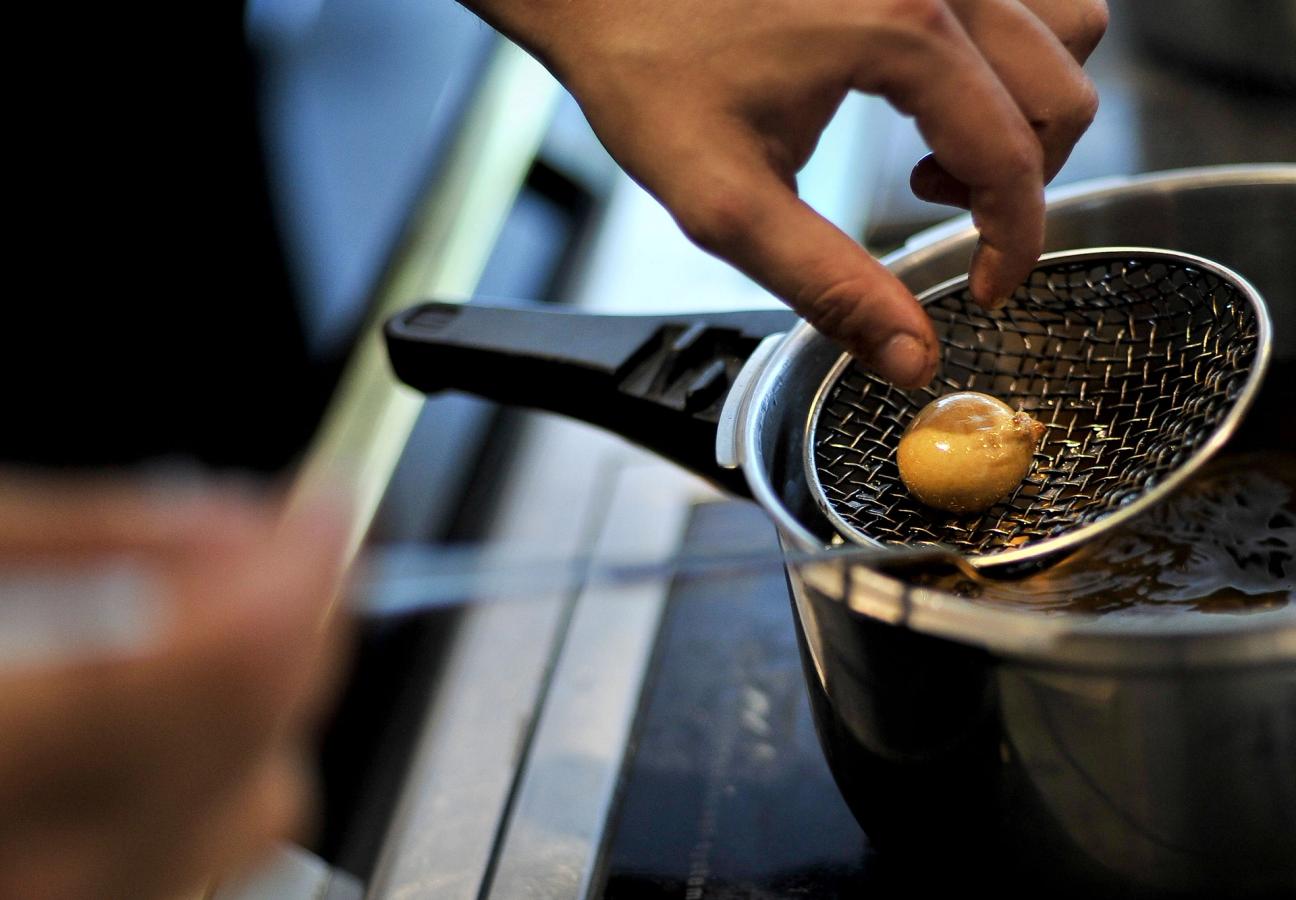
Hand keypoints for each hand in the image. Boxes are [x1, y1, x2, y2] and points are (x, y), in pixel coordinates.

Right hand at [0, 478, 349, 899]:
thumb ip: (76, 532)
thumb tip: (231, 519)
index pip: (208, 674)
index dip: (297, 577)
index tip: (322, 515)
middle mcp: (18, 881)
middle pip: (257, 760)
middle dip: (296, 640)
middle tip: (280, 557)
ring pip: (252, 827)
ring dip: (257, 715)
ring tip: (195, 636)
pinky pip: (202, 867)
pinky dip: (214, 785)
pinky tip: (157, 724)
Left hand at [467, 0, 1105, 386]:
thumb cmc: (648, 69)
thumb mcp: (726, 201)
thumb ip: (827, 284)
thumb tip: (910, 358)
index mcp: (902, 30)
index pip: (1014, 159)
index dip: (1014, 244)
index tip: (986, 288)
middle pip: (1061, 91)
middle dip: (1022, 179)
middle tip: (943, 214)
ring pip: (1065, 27)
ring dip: (1028, 107)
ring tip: (940, 148)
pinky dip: (1008, 53)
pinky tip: (934, 87)